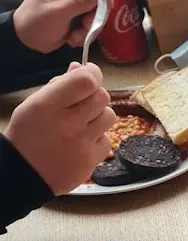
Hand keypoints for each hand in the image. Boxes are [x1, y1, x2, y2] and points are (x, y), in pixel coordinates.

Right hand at [6, 62, 115, 193]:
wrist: (24, 173)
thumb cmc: (28, 134)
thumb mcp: (35, 103)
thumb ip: (59, 84)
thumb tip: (80, 67)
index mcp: (50, 104)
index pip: (86, 80)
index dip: (93, 73)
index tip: (90, 73)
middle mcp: (69, 123)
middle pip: (102, 96)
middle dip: (95, 94)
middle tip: (84, 101)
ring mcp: (82, 143)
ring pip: (109, 116)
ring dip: (99, 115)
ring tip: (84, 121)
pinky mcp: (92, 160)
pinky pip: (107, 139)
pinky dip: (98, 137)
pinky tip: (84, 140)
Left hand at [13, 0, 113, 52]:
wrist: (24, 40)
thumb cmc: (36, 23)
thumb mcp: (58, 13)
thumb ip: (80, 0)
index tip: (107, 7)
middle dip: (96, 14)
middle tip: (87, 27)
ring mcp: (74, 2)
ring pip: (96, 12)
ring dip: (89, 27)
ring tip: (75, 37)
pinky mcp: (76, 16)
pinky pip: (90, 22)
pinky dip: (85, 33)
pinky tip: (72, 39)